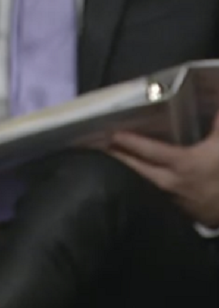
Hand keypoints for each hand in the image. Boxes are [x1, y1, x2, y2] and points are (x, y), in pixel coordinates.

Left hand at [110, 110, 218, 227]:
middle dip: (118, 155)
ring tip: (109, 157)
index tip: (114, 134)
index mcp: (183, 164)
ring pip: (138, 180)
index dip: (131, 142)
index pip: (150, 150)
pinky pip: (146, 189)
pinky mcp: (169, 206)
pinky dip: (136, 179)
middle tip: (100, 144)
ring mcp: (167, 196)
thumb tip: (216, 101)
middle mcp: (169, 181)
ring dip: (125, 169)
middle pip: (135, 167)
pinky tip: (128, 174)